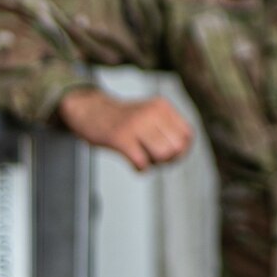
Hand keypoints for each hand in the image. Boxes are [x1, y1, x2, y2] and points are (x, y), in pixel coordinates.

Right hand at [56, 88, 193, 170]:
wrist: (88, 109)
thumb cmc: (122, 118)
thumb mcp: (150, 113)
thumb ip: (168, 128)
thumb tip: (182, 152)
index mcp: (162, 107)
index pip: (188, 135)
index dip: (182, 151)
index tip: (169, 154)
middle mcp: (151, 113)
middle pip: (177, 147)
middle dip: (169, 159)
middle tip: (154, 158)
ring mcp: (135, 125)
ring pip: (162, 155)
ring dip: (155, 164)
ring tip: (144, 159)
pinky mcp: (119, 138)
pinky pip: (141, 162)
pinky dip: (140, 168)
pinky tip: (134, 163)